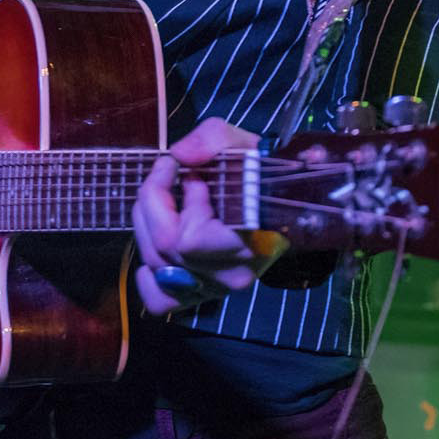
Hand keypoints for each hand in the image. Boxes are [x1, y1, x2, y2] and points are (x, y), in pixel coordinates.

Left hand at [132, 117, 274, 313]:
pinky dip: (149, 278)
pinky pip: (161, 299)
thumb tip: (180, 155)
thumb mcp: (243, 144)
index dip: (164, 197)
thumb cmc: (265, 174)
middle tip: (167, 177)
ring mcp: (217, 288)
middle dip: (153, 204)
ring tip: (167, 202)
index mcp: (249, 245)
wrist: (290, 203)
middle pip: (165, 249)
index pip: (185, 238)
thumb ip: (212, 139)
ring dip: (148, 227)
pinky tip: (157, 251)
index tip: (175, 166)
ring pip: (157, 266)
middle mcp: (232, 275)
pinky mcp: (205, 293)